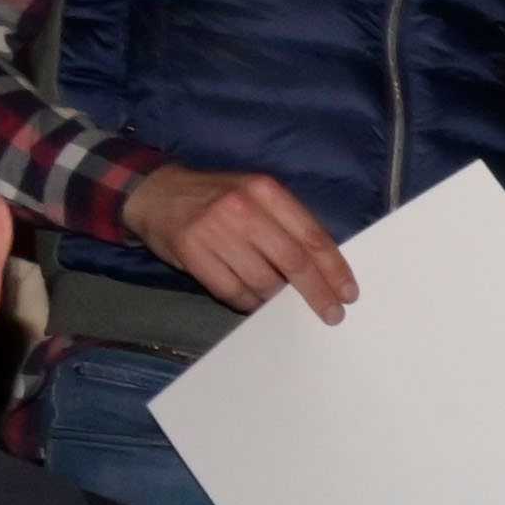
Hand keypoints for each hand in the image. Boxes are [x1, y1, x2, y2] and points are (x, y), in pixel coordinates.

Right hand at [127, 165, 355, 323]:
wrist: (155, 193)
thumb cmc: (216, 198)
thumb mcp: (255, 194)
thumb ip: (287, 223)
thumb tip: (324, 268)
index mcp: (265, 191)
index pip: (312, 236)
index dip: (334, 269)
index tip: (348, 293)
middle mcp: (242, 208)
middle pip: (293, 262)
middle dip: (317, 293)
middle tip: (332, 314)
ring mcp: (215, 230)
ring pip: (264, 281)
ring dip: (278, 300)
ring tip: (282, 302)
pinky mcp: (192, 252)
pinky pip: (233, 291)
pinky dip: (249, 302)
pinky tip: (254, 300)